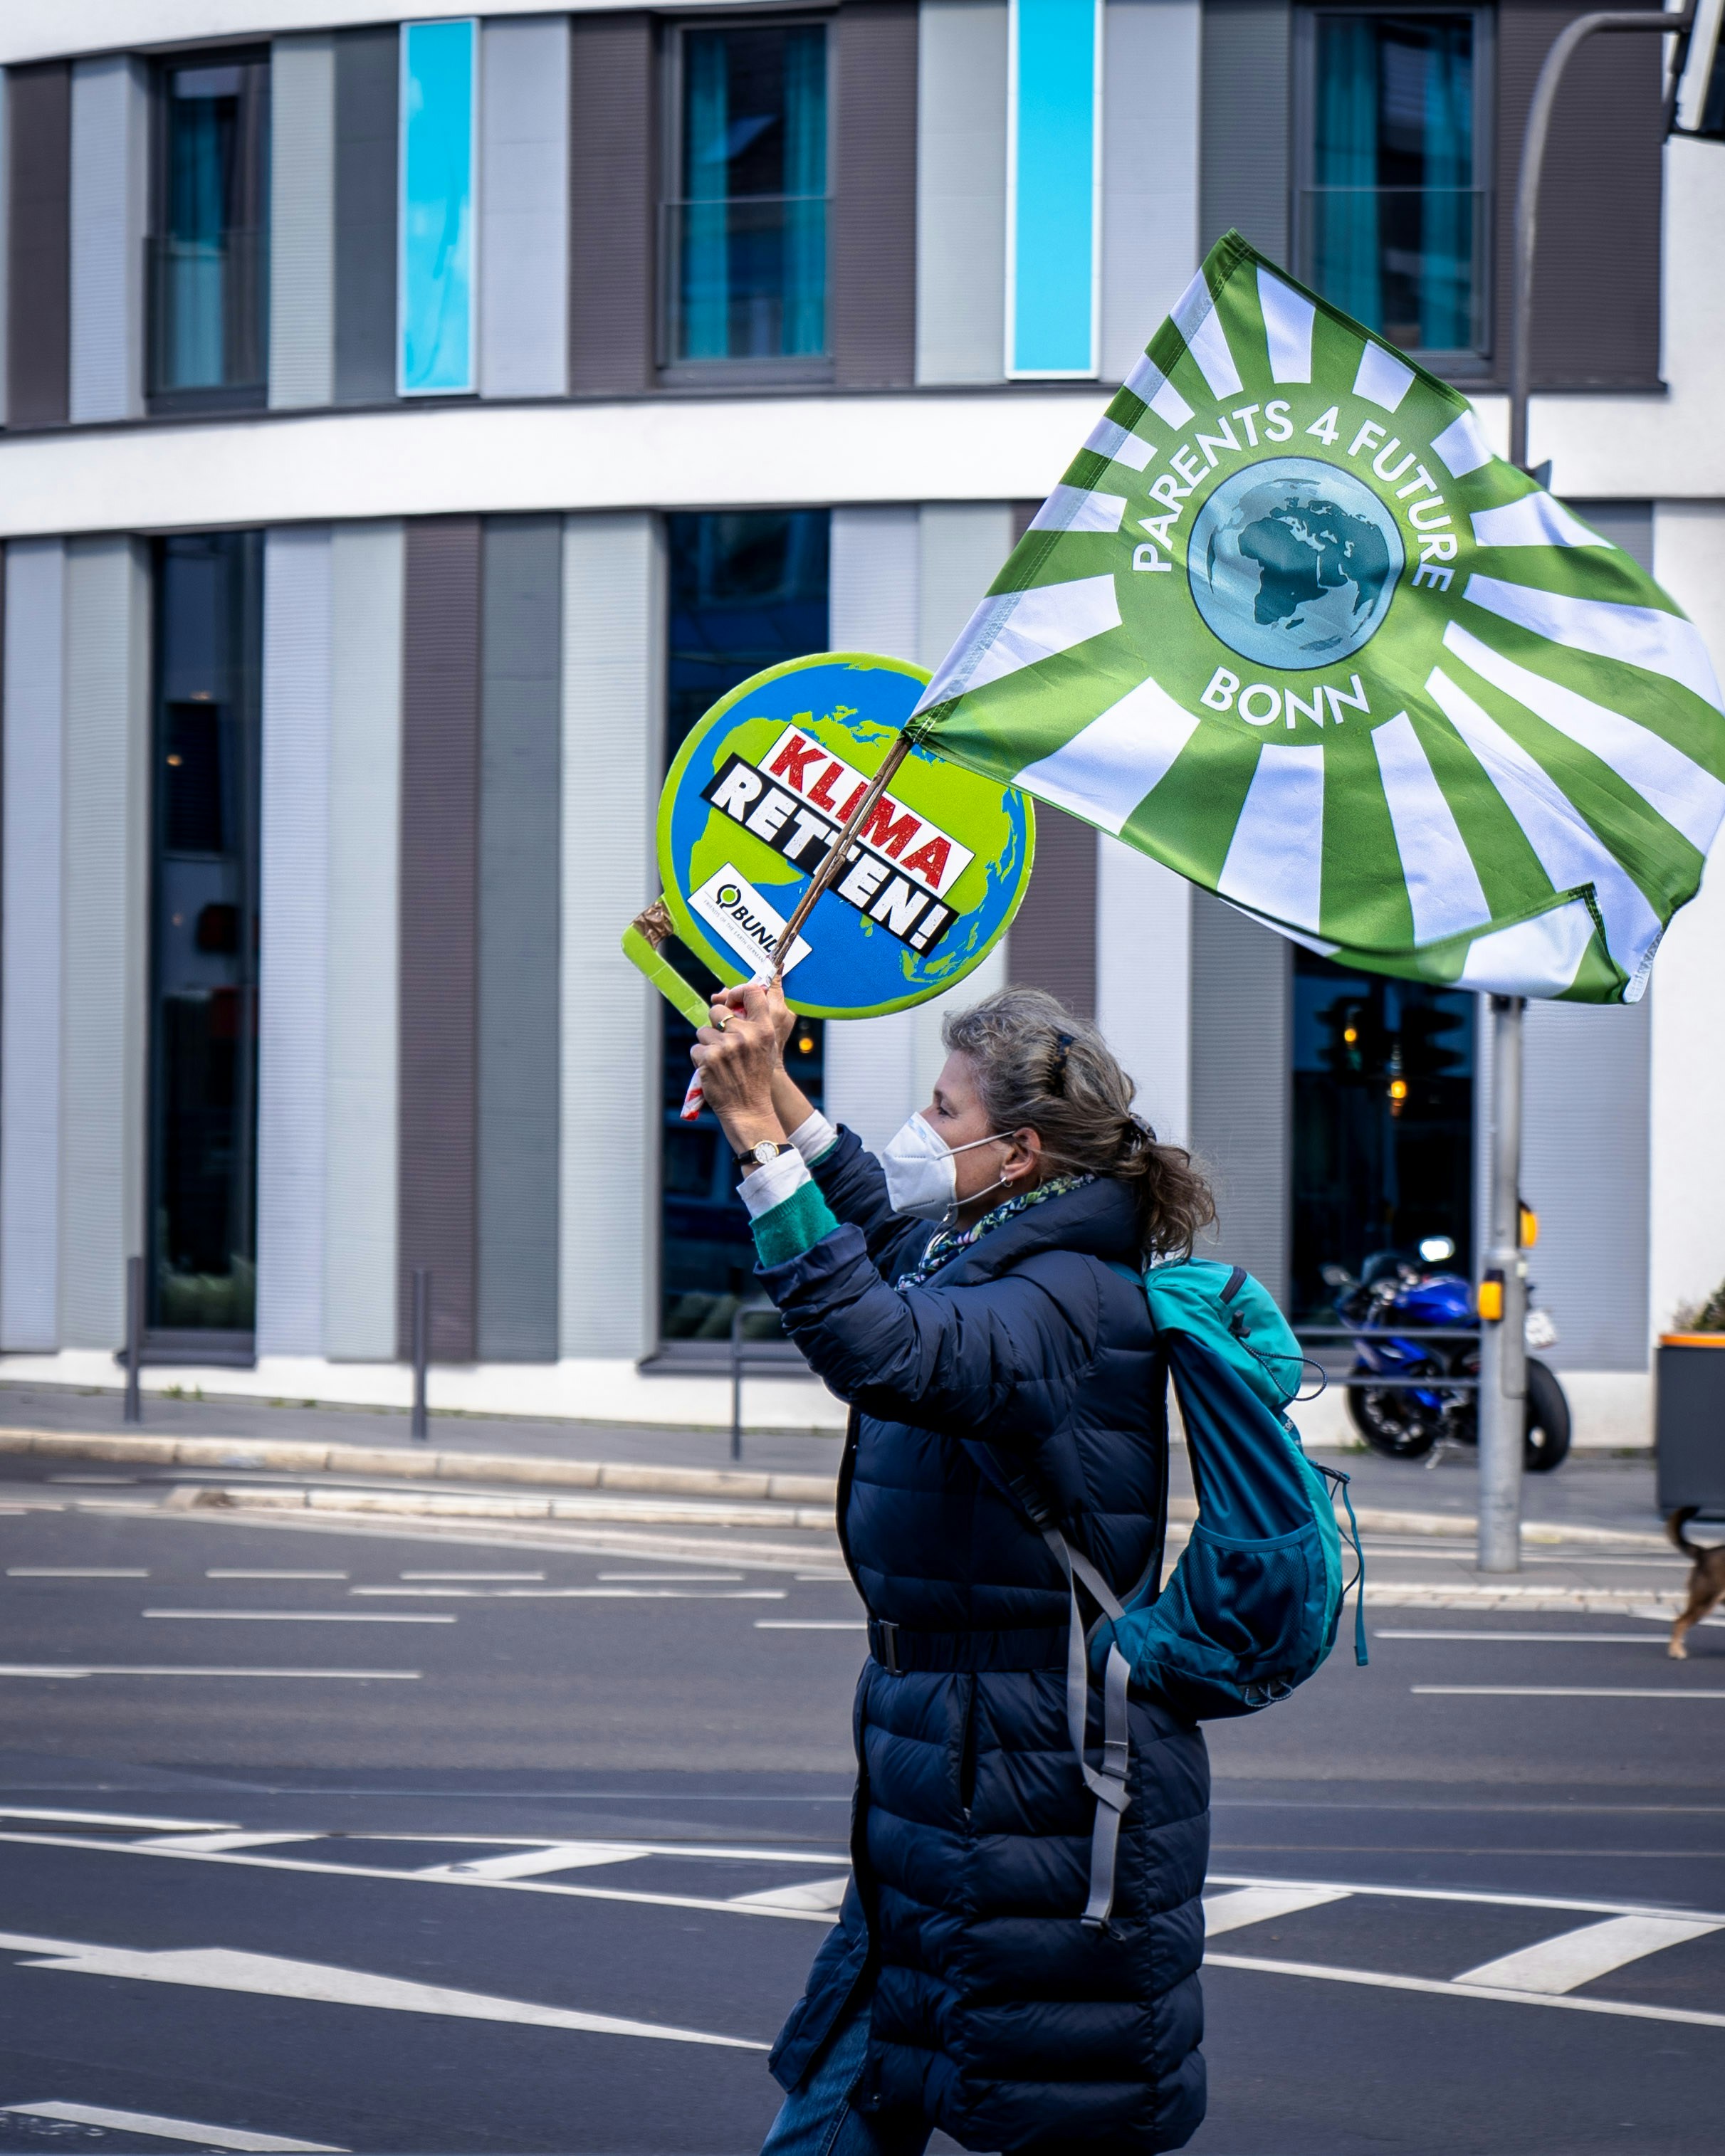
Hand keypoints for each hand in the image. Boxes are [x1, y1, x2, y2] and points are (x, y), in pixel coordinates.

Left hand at [693, 982, 786, 1150]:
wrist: (748, 1109)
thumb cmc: (757, 1078)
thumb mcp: (767, 1048)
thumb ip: (757, 1024)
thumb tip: (737, 1002)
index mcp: (764, 1030)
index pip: (751, 992)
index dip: (737, 991)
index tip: (731, 998)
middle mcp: (745, 1035)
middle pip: (717, 1010)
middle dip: (715, 1023)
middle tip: (722, 1040)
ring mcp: (726, 1046)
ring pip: (703, 1031)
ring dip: (707, 1045)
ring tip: (720, 1062)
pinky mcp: (708, 1057)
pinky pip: (696, 1048)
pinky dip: (700, 1060)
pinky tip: (712, 1071)